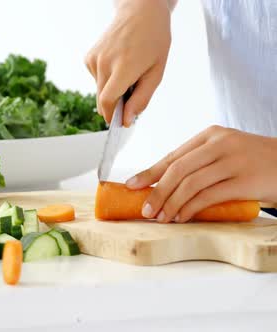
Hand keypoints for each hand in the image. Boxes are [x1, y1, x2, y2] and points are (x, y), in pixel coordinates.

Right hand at [84, 0, 172, 126]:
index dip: (111, 116)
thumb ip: (141, 98)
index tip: (118, 124)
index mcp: (123, 67)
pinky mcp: (88, 57)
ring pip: (99, 89)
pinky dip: (105, 79)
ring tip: (127, 73)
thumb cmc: (153, 40)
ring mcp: (94, 59)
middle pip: (102, 99)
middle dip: (114, 105)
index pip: (107, 101)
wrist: (140, 12)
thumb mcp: (156, 72)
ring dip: (111, 90)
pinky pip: (95, 79)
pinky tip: (117, 65)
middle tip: (131, 95)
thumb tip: (127, 119)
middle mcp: (104, 63)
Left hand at [126, 125, 276, 222]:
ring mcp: (233, 161)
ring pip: (190, 184)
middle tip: (145, 210)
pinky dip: (190, 209)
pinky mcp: (244, 180)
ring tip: (161, 218)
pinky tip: (181, 217)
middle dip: (156, 192)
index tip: (132, 186)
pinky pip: (208, 196)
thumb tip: (162, 186)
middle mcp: (220, 144)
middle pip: (177, 170)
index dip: (149, 173)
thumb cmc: (256, 163)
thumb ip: (199, 164)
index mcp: (210, 135)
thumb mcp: (226, 154)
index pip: (172, 156)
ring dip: (171, 204)